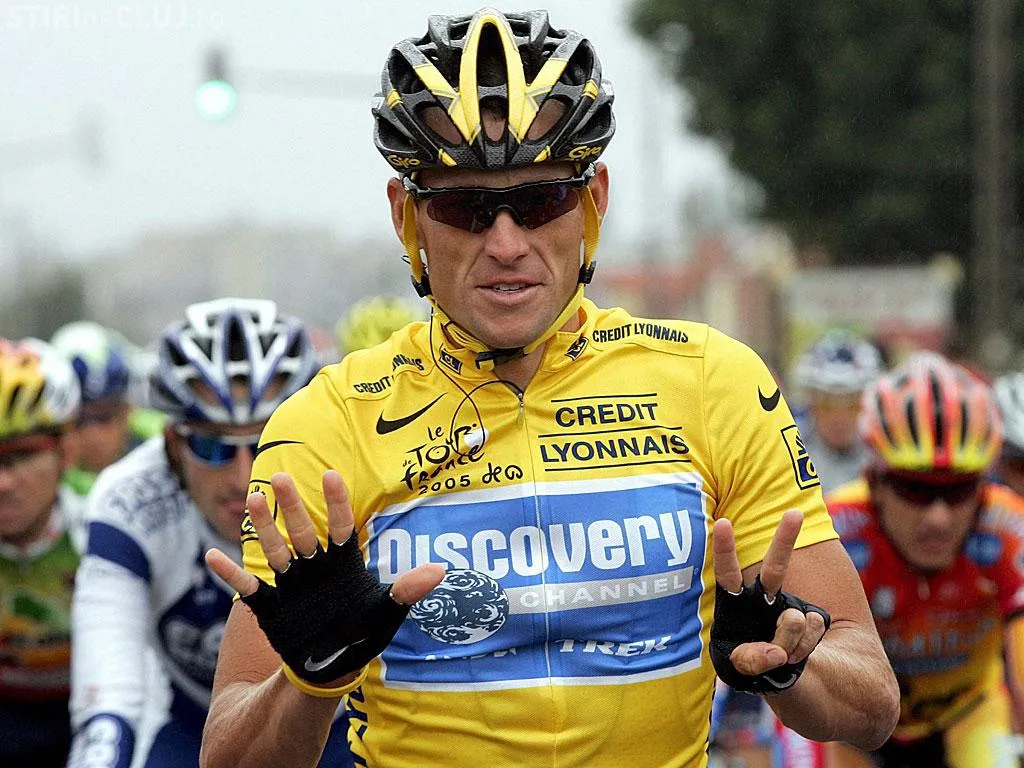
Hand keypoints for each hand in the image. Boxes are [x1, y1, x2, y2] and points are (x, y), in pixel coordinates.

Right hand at [206, 470, 444, 684]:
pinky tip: (211, 555)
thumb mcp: (387, 613)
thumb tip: (439, 571)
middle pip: (301, 532)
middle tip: (278, 475)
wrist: (335, 667)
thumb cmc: (364, 634)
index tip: (331, 476)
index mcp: (343, 565)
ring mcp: (291, 585)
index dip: (336, 504)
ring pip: (275, 550)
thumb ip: (406, 590)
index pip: (340, 528)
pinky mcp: (271, 607)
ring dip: (263, 527)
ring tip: (252, 498)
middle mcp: (315, 569)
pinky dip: (229, 573)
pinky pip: (248, 587)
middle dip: (291, 506)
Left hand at [710, 509, 829, 691]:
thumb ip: (751, 660)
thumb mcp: (738, 667)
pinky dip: (804, 650)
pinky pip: (813, 632)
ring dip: (790, 642)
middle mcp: (762, 600)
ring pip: (798, 615)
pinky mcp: (812, 618)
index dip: (725, 549)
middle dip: (785, 539)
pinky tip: (796, 656)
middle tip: (795, 512)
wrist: (785, 675)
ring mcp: (789, 608)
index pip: (727, 574)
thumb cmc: (747, 663)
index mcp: (735, 604)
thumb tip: (777, 653)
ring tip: (781, 657)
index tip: (723, 522)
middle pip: (775, 569)